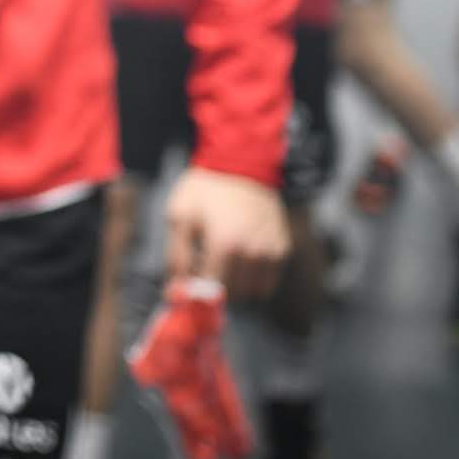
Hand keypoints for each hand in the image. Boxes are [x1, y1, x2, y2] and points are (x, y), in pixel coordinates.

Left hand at [164, 166, 289, 297]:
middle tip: (204, 266)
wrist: (241, 164)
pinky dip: (254, 276)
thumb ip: (177, 257)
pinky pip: (269, 280)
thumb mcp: (180, 217)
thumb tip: (175, 292)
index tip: (189, 284)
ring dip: (237, 284)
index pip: (212, 291)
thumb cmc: (206, 190)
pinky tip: (241, 255)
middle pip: (234, 295)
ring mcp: (272, 252)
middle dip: (216, 287)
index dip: (197, 292)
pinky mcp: (283, 249)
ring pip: (254, 292)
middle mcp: (253, 253)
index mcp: (225, 245)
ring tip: (223, 259)